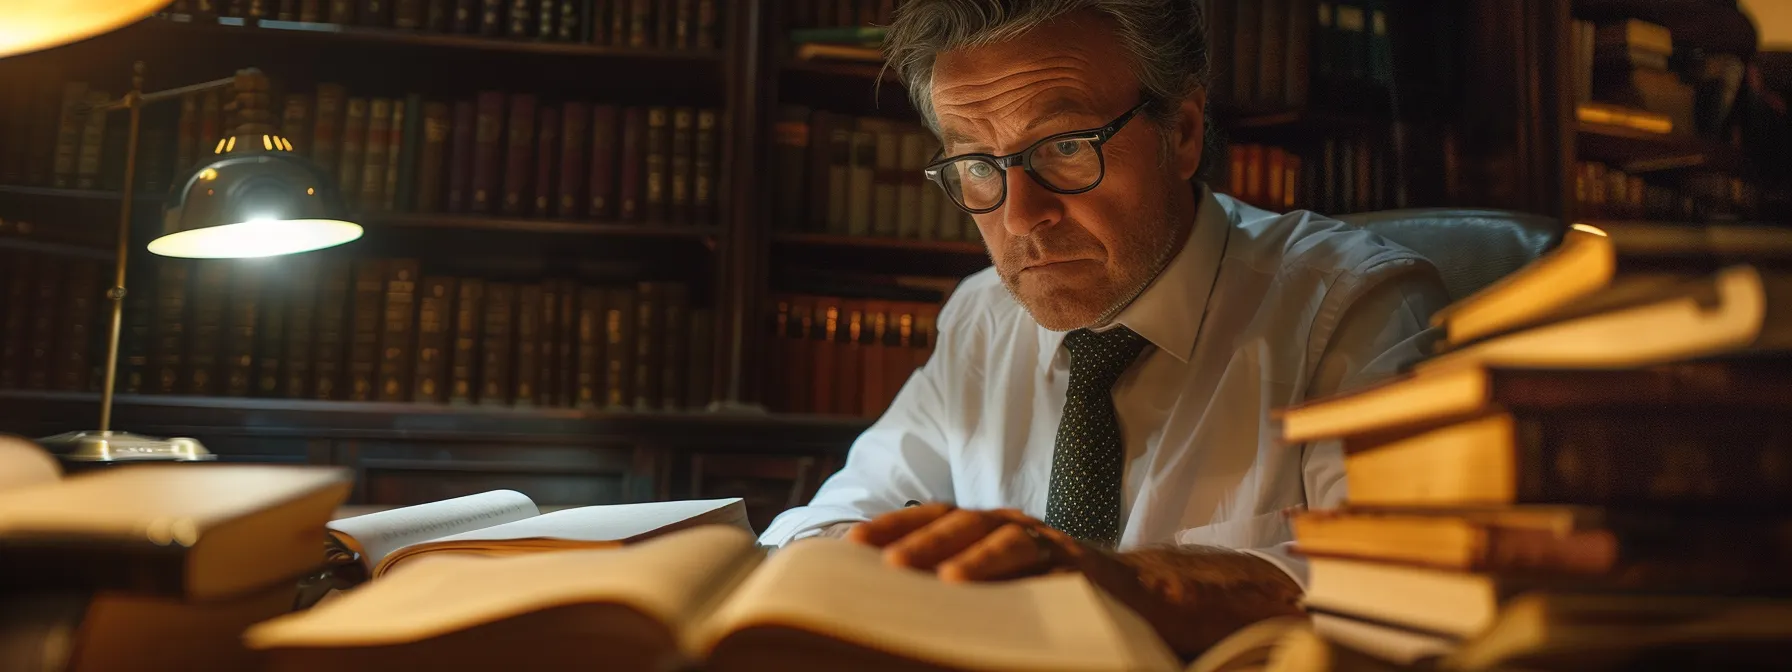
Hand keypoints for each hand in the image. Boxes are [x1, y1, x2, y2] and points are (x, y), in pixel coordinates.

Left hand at [845, 503, 1094, 581]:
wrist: (1130, 594)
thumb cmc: (1050, 591)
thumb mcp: (1000, 584)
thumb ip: (958, 584)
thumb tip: (898, 603)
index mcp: (986, 528)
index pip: (934, 516)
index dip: (895, 524)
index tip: (852, 542)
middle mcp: (1009, 526)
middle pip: (956, 521)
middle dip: (914, 537)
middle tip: (876, 558)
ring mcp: (1041, 539)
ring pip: (992, 535)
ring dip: (954, 551)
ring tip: (923, 573)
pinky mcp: (1070, 561)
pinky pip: (1031, 559)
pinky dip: (996, 568)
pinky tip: (968, 585)